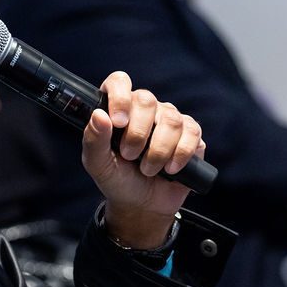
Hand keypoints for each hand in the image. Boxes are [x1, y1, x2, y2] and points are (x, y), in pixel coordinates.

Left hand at [82, 72, 204, 249]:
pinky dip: (180, 154)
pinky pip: (192, 133)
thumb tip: (99, 115)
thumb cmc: (118, 179)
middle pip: (147, 100)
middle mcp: (146, 109)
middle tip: (130, 156)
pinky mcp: (191, 134)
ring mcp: (170, 119)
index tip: (118, 122)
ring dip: (158, 150)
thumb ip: (94, 140)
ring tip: (148, 169)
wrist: (143, 205)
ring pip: (170, 120)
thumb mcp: (99, 164)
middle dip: (137, 133)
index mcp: (119, 108)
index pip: (119, 82)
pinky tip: (170, 169)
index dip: (119, 96)